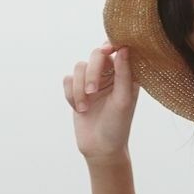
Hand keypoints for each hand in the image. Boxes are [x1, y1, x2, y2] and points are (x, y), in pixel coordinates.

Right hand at [64, 43, 138, 164]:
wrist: (100, 148)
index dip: (111, 45)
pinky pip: (67, 80)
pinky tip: (79, 109)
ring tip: (85, 108)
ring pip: (79, 67)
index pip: (118, 50)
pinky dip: (71, 94)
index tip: (106, 50)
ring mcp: (92, 81)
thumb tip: (123, 48)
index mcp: (126, 75)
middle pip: (95, 55)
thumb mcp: (123, 100)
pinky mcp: (77, 90)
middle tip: (92, 92)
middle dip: (91, 73)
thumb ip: (124, 74)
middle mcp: (110, 74)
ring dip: (79, 89)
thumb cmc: (117, 126)